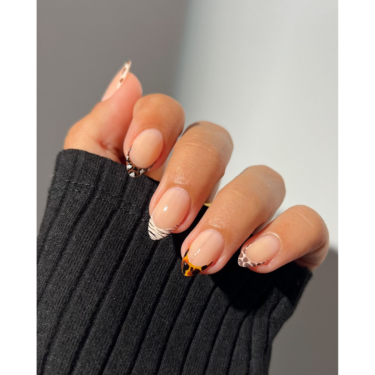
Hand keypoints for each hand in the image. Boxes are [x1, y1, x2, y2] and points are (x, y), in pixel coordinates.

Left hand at [65, 63, 328, 276]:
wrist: (123, 347)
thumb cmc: (102, 275)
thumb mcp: (86, 198)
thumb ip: (98, 137)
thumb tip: (126, 81)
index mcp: (156, 170)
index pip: (168, 114)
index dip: (157, 121)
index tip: (138, 155)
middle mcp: (202, 185)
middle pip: (215, 141)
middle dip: (192, 172)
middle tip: (165, 218)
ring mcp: (242, 216)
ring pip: (262, 180)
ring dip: (232, 213)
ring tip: (200, 254)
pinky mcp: (279, 248)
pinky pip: (306, 223)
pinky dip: (286, 235)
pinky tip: (255, 258)